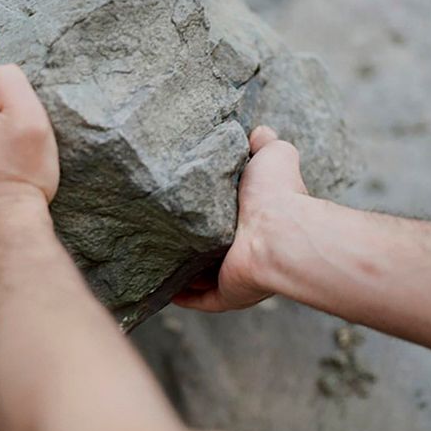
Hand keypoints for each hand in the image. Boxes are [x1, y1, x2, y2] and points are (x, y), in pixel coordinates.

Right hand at [173, 126, 310, 311]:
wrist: (278, 233)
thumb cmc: (277, 194)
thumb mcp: (272, 156)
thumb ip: (264, 144)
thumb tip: (259, 131)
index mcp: (256, 217)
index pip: (229, 214)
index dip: (209, 207)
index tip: (185, 198)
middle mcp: (246, 247)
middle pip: (214, 245)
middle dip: (191, 238)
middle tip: (161, 225)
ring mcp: (236, 272)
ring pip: (203, 275)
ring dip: (183, 269)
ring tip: (152, 254)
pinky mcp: (226, 293)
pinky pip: (198, 299)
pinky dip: (181, 295)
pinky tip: (161, 286)